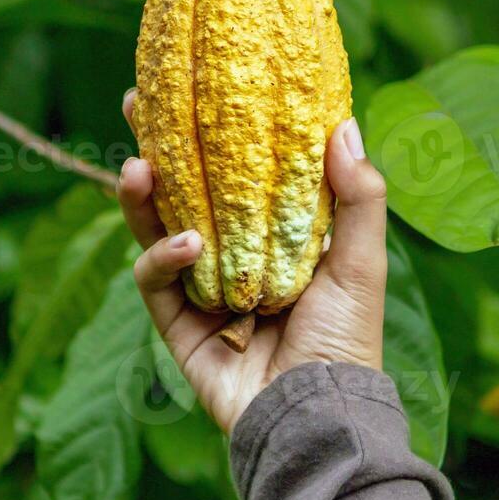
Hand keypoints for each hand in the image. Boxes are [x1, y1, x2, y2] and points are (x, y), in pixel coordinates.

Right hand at [117, 89, 388, 432]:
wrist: (316, 416)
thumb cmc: (348, 341)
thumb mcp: (362, 262)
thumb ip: (358, 196)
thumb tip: (344, 124)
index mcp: (278, 237)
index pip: (239, 172)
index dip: (216, 131)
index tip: (201, 83)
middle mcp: (235, 257)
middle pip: (186, 190)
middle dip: (160, 146)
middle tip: (140, 102)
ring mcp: (202, 290)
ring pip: (158, 228)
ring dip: (143, 195)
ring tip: (136, 165)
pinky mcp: (177, 325)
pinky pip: (155, 281)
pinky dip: (163, 258)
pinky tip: (186, 245)